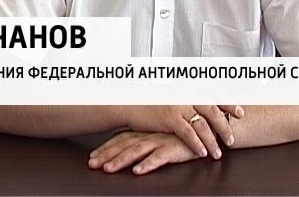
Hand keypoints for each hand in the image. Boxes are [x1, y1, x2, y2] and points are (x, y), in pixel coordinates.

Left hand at [88, 131, 203, 174]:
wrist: (206, 128)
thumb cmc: (182, 132)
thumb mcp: (160, 134)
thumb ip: (145, 138)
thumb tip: (127, 145)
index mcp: (145, 131)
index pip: (120, 139)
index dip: (105, 148)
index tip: (92, 157)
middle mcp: (150, 135)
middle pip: (124, 145)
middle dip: (106, 155)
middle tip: (93, 164)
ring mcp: (161, 140)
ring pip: (137, 150)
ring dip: (121, 160)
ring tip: (109, 169)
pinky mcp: (174, 147)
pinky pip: (159, 157)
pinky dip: (148, 163)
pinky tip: (138, 170)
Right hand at [122, 105, 242, 159]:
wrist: (130, 103)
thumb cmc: (149, 101)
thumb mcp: (171, 94)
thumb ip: (187, 99)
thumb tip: (203, 106)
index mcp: (187, 87)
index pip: (213, 93)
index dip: (229, 103)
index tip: (240, 111)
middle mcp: (185, 94)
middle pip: (212, 110)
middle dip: (225, 125)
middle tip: (232, 138)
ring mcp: (178, 105)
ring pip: (203, 124)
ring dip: (213, 140)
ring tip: (219, 152)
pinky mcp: (170, 118)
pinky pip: (189, 133)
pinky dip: (198, 144)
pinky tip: (203, 153)